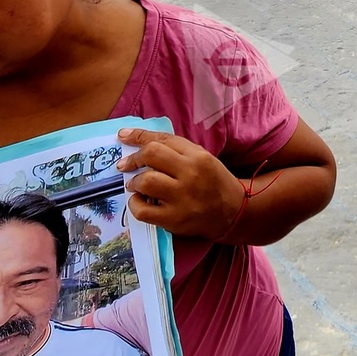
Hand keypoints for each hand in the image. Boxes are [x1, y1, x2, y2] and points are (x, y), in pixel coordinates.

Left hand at [116, 128, 243, 239]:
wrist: (233, 211)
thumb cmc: (213, 181)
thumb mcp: (201, 158)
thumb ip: (176, 149)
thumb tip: (140, 140)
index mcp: (197, 156)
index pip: (161, 140)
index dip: (138, 136)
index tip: (123, 136)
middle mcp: (190, 174)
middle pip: (151, 155)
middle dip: (133, 159)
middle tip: (126, 165)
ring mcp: (182, 198)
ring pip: (146, 181)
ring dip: (134, 182)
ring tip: (135, 185)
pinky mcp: (175, 219)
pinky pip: (143, 210)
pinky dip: (135, 204)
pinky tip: (139, 201)